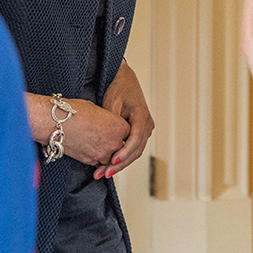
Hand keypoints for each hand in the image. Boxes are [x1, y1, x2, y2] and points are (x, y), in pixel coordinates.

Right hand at [57, 99, 129, 166]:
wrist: (56, 123)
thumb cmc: (74, 112)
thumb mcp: (98, 110)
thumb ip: (107, 120)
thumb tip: (105, 124)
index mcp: (120, 127)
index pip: (127, 133)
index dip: (120, 131)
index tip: (114, 130)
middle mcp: (115, 142)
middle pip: (121, 148)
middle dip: (115, 144)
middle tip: (105, 138)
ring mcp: (102, 154)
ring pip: (110, 157)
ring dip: (105, 153)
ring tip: (95, 144)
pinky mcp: (90, 161)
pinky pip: (97, 162)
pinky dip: (95, 158)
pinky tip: (88, 149)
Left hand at [96, 61, 154, 178]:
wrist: (123, 80)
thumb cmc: (117, 88)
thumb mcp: (112, 104)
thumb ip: (112, 124)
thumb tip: (108, 144)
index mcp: (141, 116)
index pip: (135, 140)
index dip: (124, 152)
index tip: (112, 161)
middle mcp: (147, 124)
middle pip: (136, 149)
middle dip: (120, 163)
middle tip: (104, 173)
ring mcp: (145, 128)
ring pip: (135, 151)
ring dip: (121, 163)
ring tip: (104, 172)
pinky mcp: (139, 131)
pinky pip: (133, 147)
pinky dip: (122, 156)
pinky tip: (110, 164)